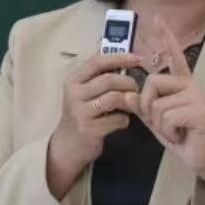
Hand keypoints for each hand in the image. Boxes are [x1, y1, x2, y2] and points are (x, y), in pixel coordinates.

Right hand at [46, 52, 140, 198]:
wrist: (66, 146)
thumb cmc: (80, 115)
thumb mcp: (83, 94)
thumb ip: (99, 79)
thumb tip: (128, 65)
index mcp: (73, 81)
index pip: (97, 62)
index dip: (119, 58)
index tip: (137, 58)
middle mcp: (74, 94)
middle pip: (109, 80)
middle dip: (128, 83)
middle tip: (136, 90)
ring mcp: (81, 112)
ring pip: (115, 98)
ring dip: (129, 101)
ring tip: (131, 106)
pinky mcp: (89, 129)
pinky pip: (117, 119)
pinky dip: (125, 120)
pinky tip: (121, 122)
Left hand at [136, 20, 204, 193]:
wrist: (200, 156)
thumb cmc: (179, 135)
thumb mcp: (155, 119)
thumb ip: (142, 106)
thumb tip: (127, 94)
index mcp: (180, 83)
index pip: (173, 55)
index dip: (165, 36)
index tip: (156, 17)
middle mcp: (189, 85)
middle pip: (151, 83)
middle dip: (147, 107)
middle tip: (162, 123)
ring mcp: (196, 97)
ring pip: (157, 105)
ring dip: (160, 125)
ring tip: (175, 130)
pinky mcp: (199, 111)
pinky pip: (168, 117)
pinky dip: (168, 131)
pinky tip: (180, 135)